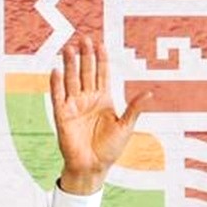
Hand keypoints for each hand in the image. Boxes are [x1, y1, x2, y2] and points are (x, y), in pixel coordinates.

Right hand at [50, 35, 150, 194]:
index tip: (100, 44)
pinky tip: (57, 70)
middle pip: (86, 72)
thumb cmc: (110, 149)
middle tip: (84, 39)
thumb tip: (150, 93)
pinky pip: (58, 96)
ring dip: (70, 65)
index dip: (101, 59)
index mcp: (104, 99)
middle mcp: (88, 99)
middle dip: (85, 56)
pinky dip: (57, 84)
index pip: (101, 74)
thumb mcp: (126, 127)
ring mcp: (74, 106)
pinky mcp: (62, 115)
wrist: (93, 167)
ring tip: (69, 48)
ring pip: (71, 80)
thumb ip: (134, 109)